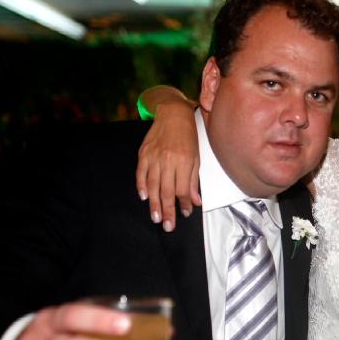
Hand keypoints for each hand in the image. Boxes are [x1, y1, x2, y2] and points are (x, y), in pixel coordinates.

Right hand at [136, 99, 200, 232]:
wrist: (173, 113)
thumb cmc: (189, 136)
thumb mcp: (197, 157)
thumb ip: (194, 180)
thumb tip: (195, 201)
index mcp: (184, 161)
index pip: (183, 189)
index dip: (184, 203)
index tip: (185, 214)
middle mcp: (168, 160)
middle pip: (166, 191)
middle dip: (168, 210)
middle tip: (168, 226)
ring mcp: (154, 156)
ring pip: (153, 185)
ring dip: (154, 204)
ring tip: (156, 217)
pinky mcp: (143, 153)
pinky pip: (141, 173)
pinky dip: (141, 186)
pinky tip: (143, 197)